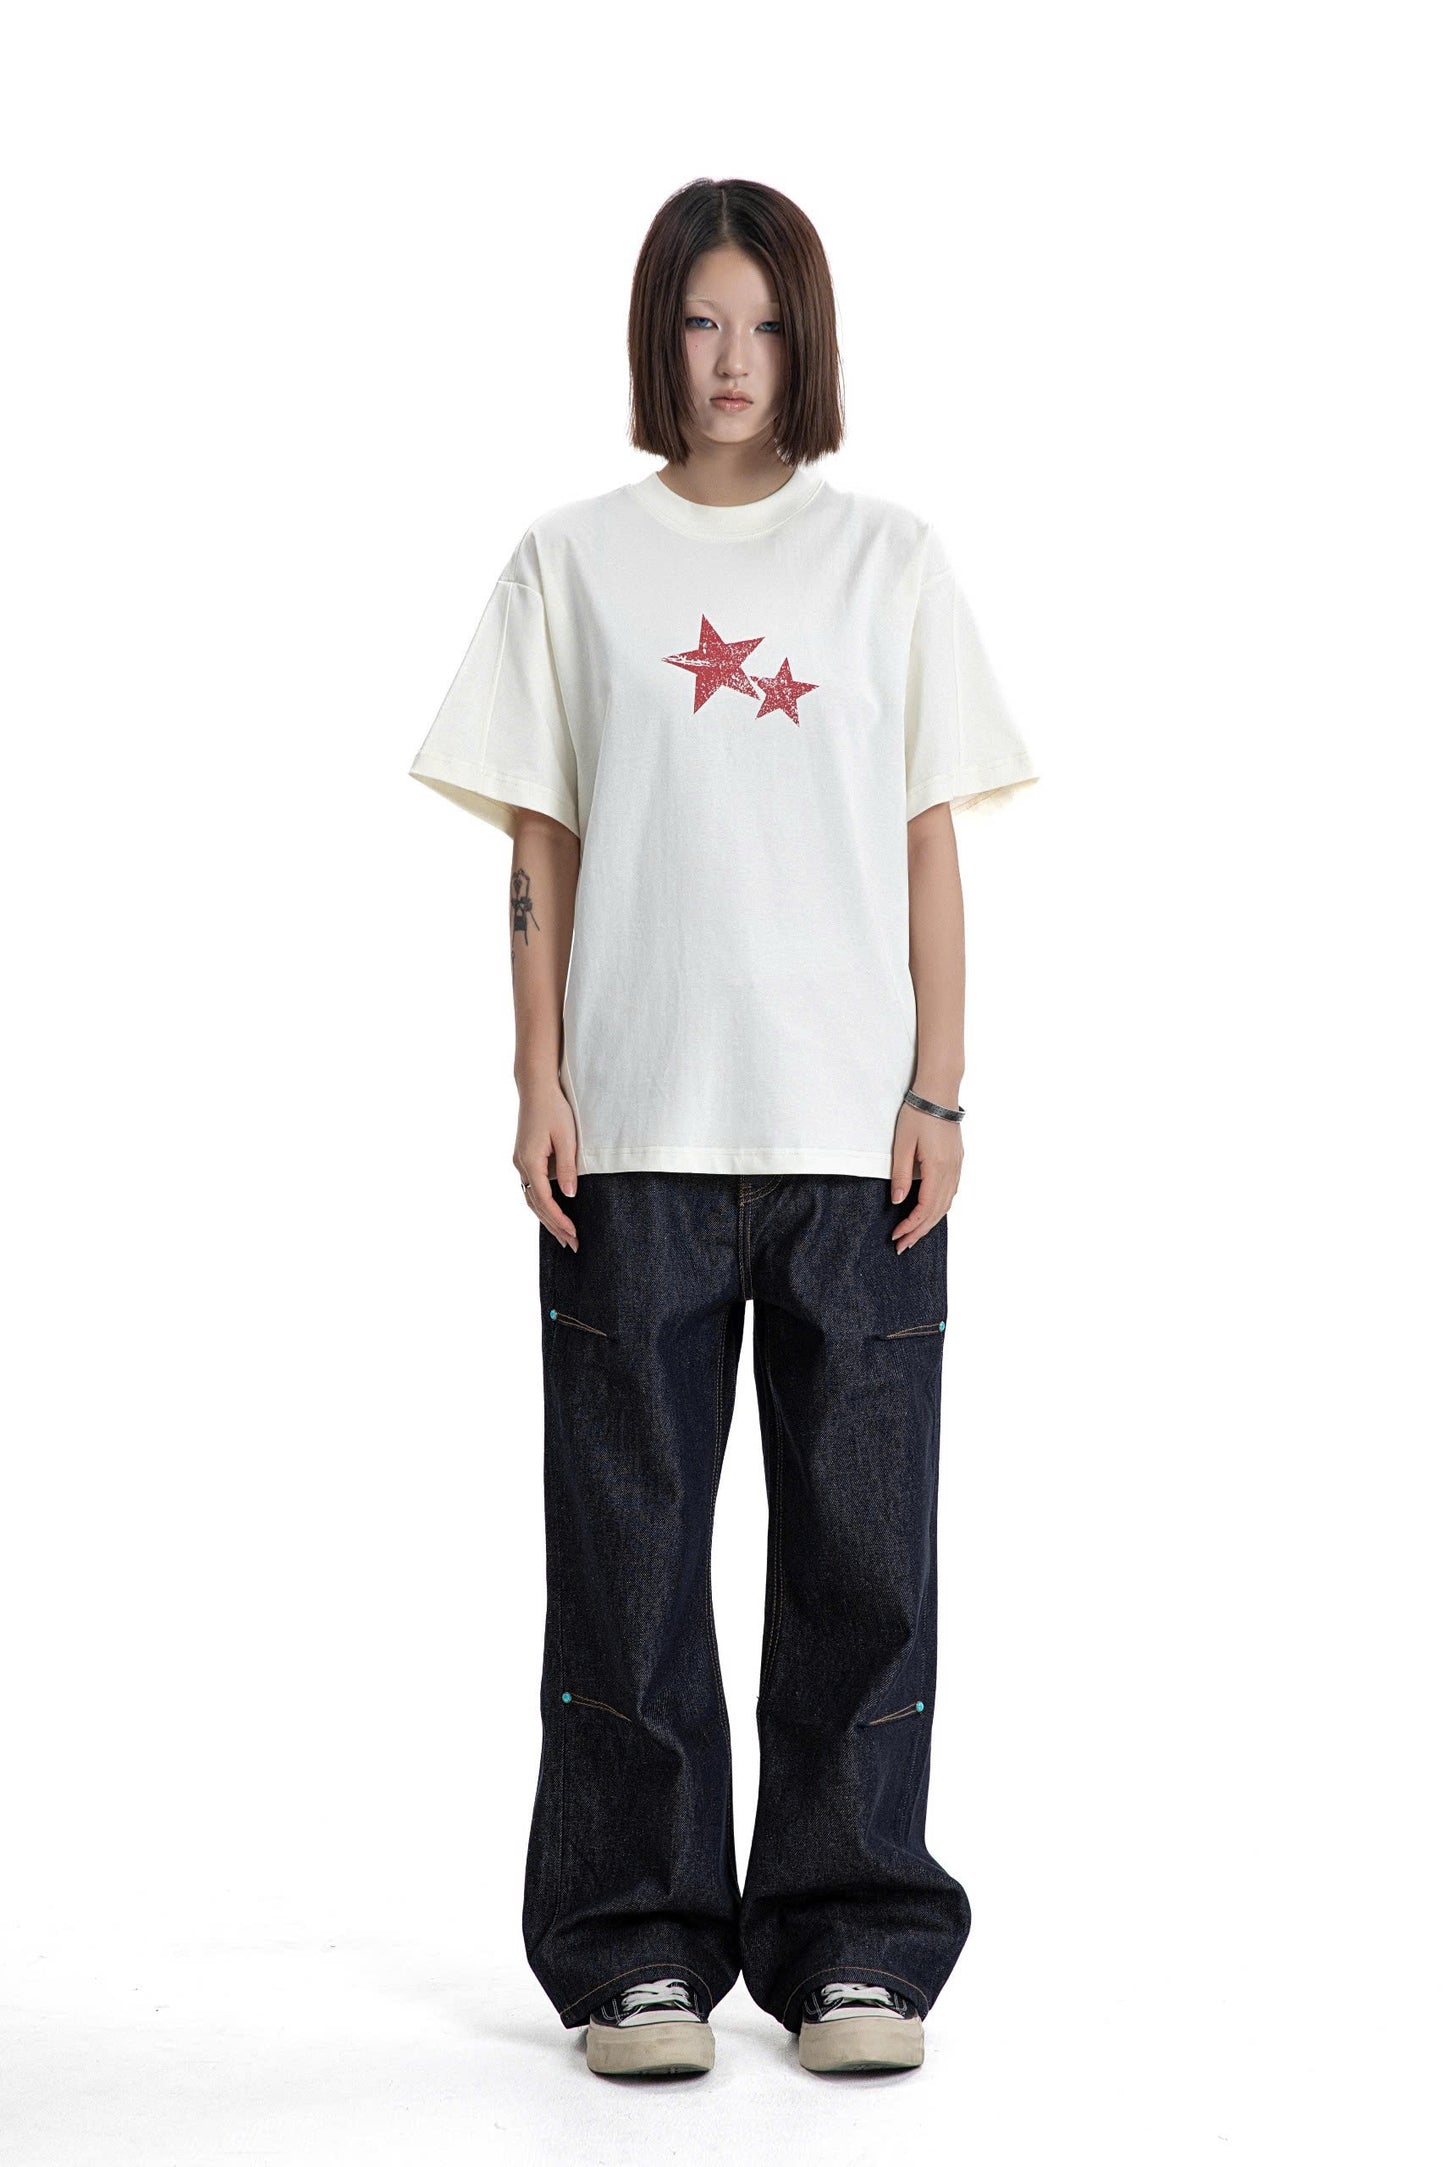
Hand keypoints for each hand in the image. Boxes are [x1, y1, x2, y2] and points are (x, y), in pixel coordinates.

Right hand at [515, 1080, 579, 1249]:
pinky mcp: (524, 1158)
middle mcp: (521, 1165)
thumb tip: (570, 1195)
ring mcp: (520, 1162)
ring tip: (564, 1237)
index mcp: (530, 1161)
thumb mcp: (567, 1138)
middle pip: (536, 1204)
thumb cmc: (554, 1109)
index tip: (574, 1234)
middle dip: (554, 1226)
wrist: (536, 1088)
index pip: (544, 1200)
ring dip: (547, 1218)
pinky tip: (553, 1213)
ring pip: (531, 1199)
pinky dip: (542, 1204)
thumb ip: (568, 1168)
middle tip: (573, 1245)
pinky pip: (532, 1188)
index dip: (559, 1219)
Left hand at [889, 1102, 961, 1251]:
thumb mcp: (902, 1144)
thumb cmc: (917, 1114)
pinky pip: (951, 1192)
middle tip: (903, 1246)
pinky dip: (940, 1207)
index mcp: (938, 1168)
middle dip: (920, 1231)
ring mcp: (957, 1166)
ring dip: (931, 1222)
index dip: (911, 1225)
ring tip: (915, 1234)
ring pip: (947, 1204)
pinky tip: (931, 1212)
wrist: (939, 1092)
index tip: (896, 1236)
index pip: (925, 1208)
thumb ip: (901, 1175)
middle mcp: (952, 1171)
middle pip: (938, 1211)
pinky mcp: (957, 1161)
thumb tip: (898, 1201)